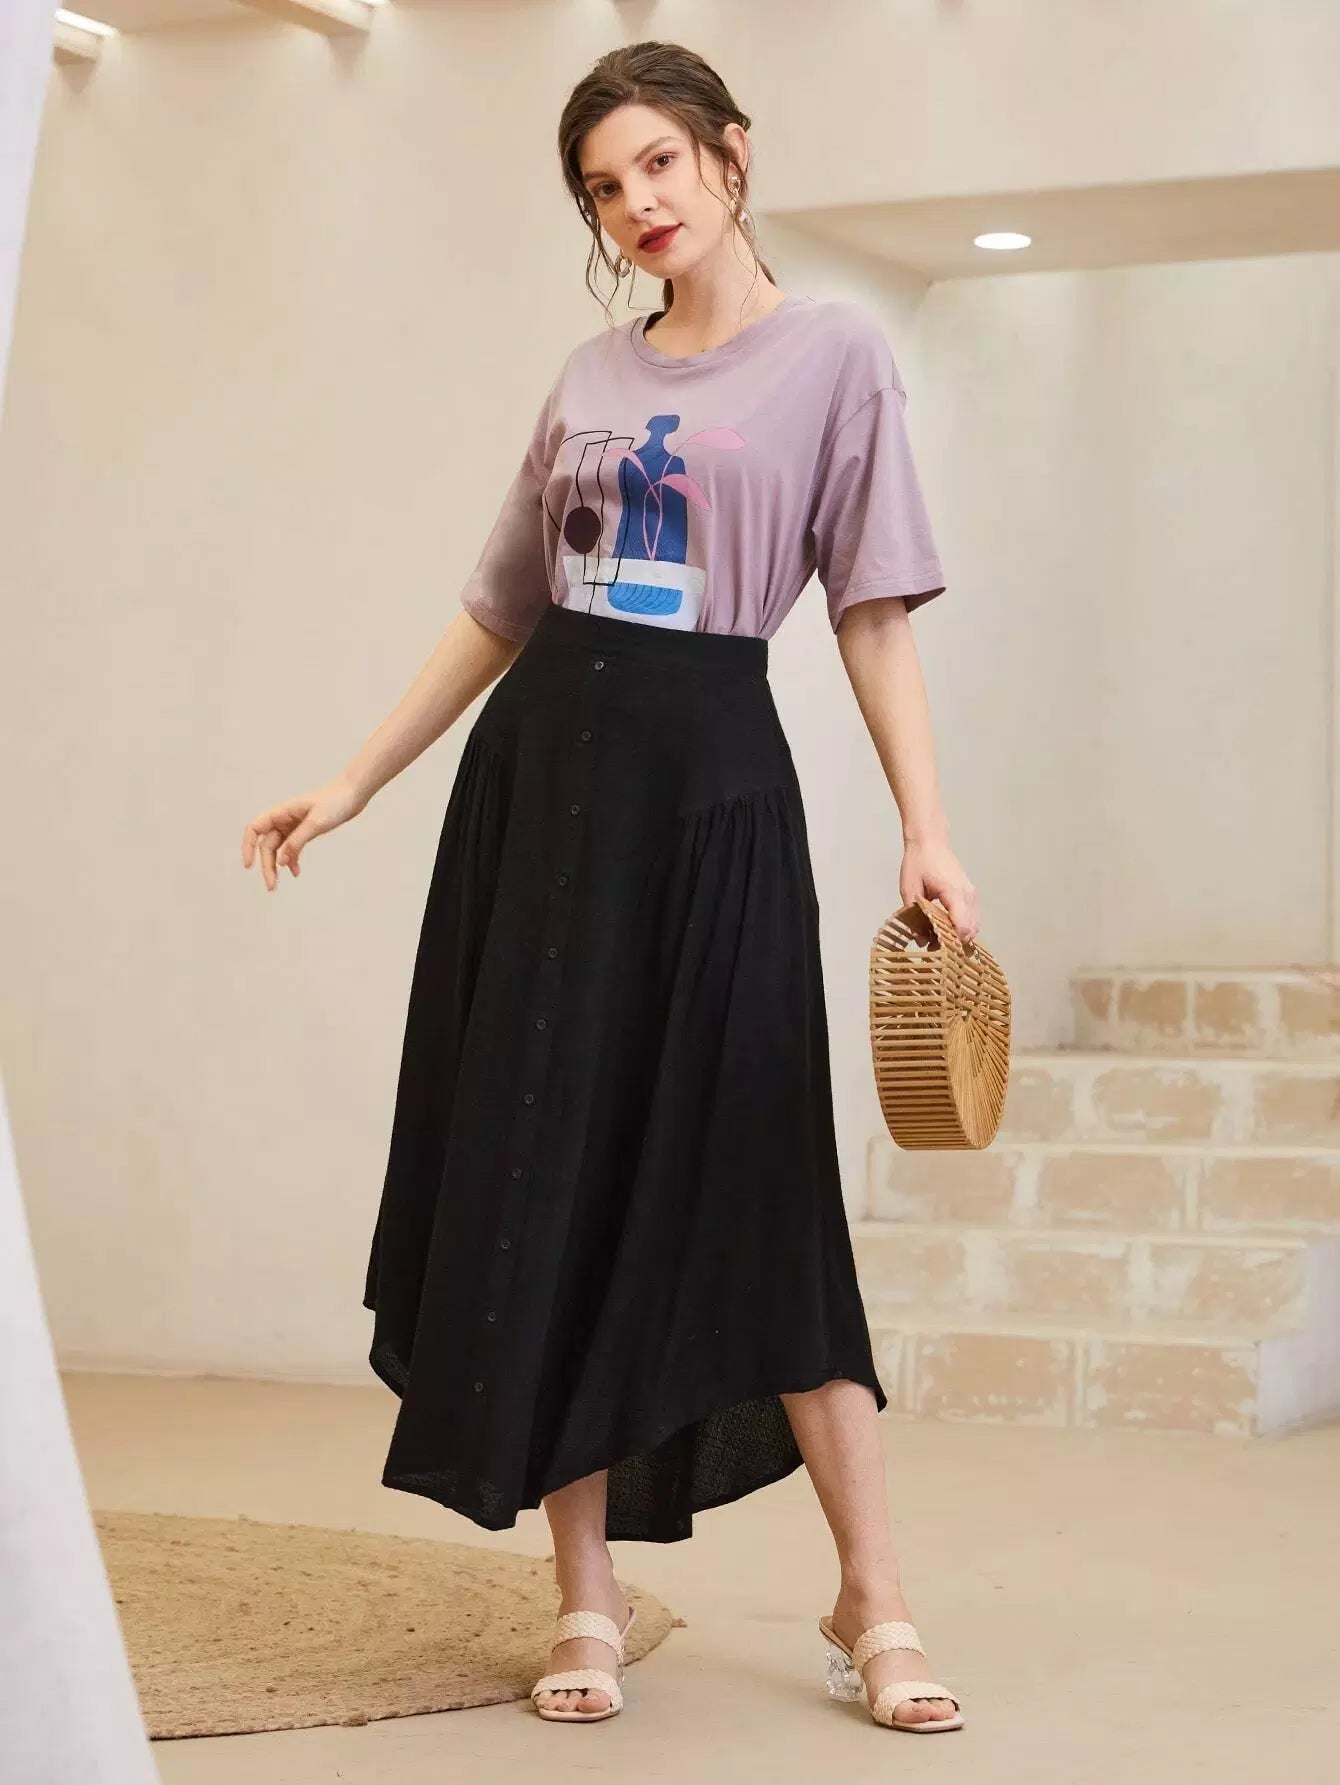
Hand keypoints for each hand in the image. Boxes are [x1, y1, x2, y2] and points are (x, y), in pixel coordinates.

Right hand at [240, 773, 367, 890]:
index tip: (249, 866)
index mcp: (282, 812)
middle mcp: (284, 819)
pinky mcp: (304, 831)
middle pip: (266, 845)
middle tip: (272, 886)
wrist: (353, 794)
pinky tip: (296, 872)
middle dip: (266, 865)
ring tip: (277, 885)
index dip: (247, 846)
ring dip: (276, 866)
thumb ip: (297, 841)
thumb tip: (281, 861)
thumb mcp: (316, 823)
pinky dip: (292, 860)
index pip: (254, 829)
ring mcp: (293, 825)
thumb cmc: (335, 802)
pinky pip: (292, 848)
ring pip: (278, 849)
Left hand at [900, 833, 978, 943]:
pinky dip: (962, 927)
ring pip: (974, 926)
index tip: (936, 951)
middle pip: (970, 930)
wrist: (930, 841)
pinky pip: (972, 917)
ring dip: (959, 936)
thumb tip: (921, 940)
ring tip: (937, 940)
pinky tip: (945, 929)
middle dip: (954, 943)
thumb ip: (914, 916)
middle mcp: (968, 896)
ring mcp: (972, 895)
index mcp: (953, 893)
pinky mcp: (971, 894)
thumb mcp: (909, 890)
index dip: (951, 943)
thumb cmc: (918, 863)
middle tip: (934, 948)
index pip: (961, 927)